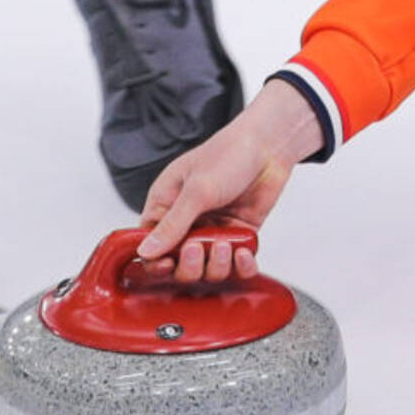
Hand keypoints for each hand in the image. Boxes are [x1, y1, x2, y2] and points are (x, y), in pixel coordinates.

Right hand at [135, 81, 325, 281]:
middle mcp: (187, 221)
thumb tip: (145, 251)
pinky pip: (236, 265)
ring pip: (208, 269)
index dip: (156, 261)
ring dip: (216, 265)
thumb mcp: (197, 190)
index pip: (150, 245)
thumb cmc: (228, 154)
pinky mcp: (238, 235)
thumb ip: (172, 225)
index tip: (167, 265)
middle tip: (198, 249)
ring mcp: (213, 230)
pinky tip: (243, 254)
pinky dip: (240, 266)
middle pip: (178, 265)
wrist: (269, 145)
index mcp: (166, 205)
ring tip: (226, 246)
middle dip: (189, 265)